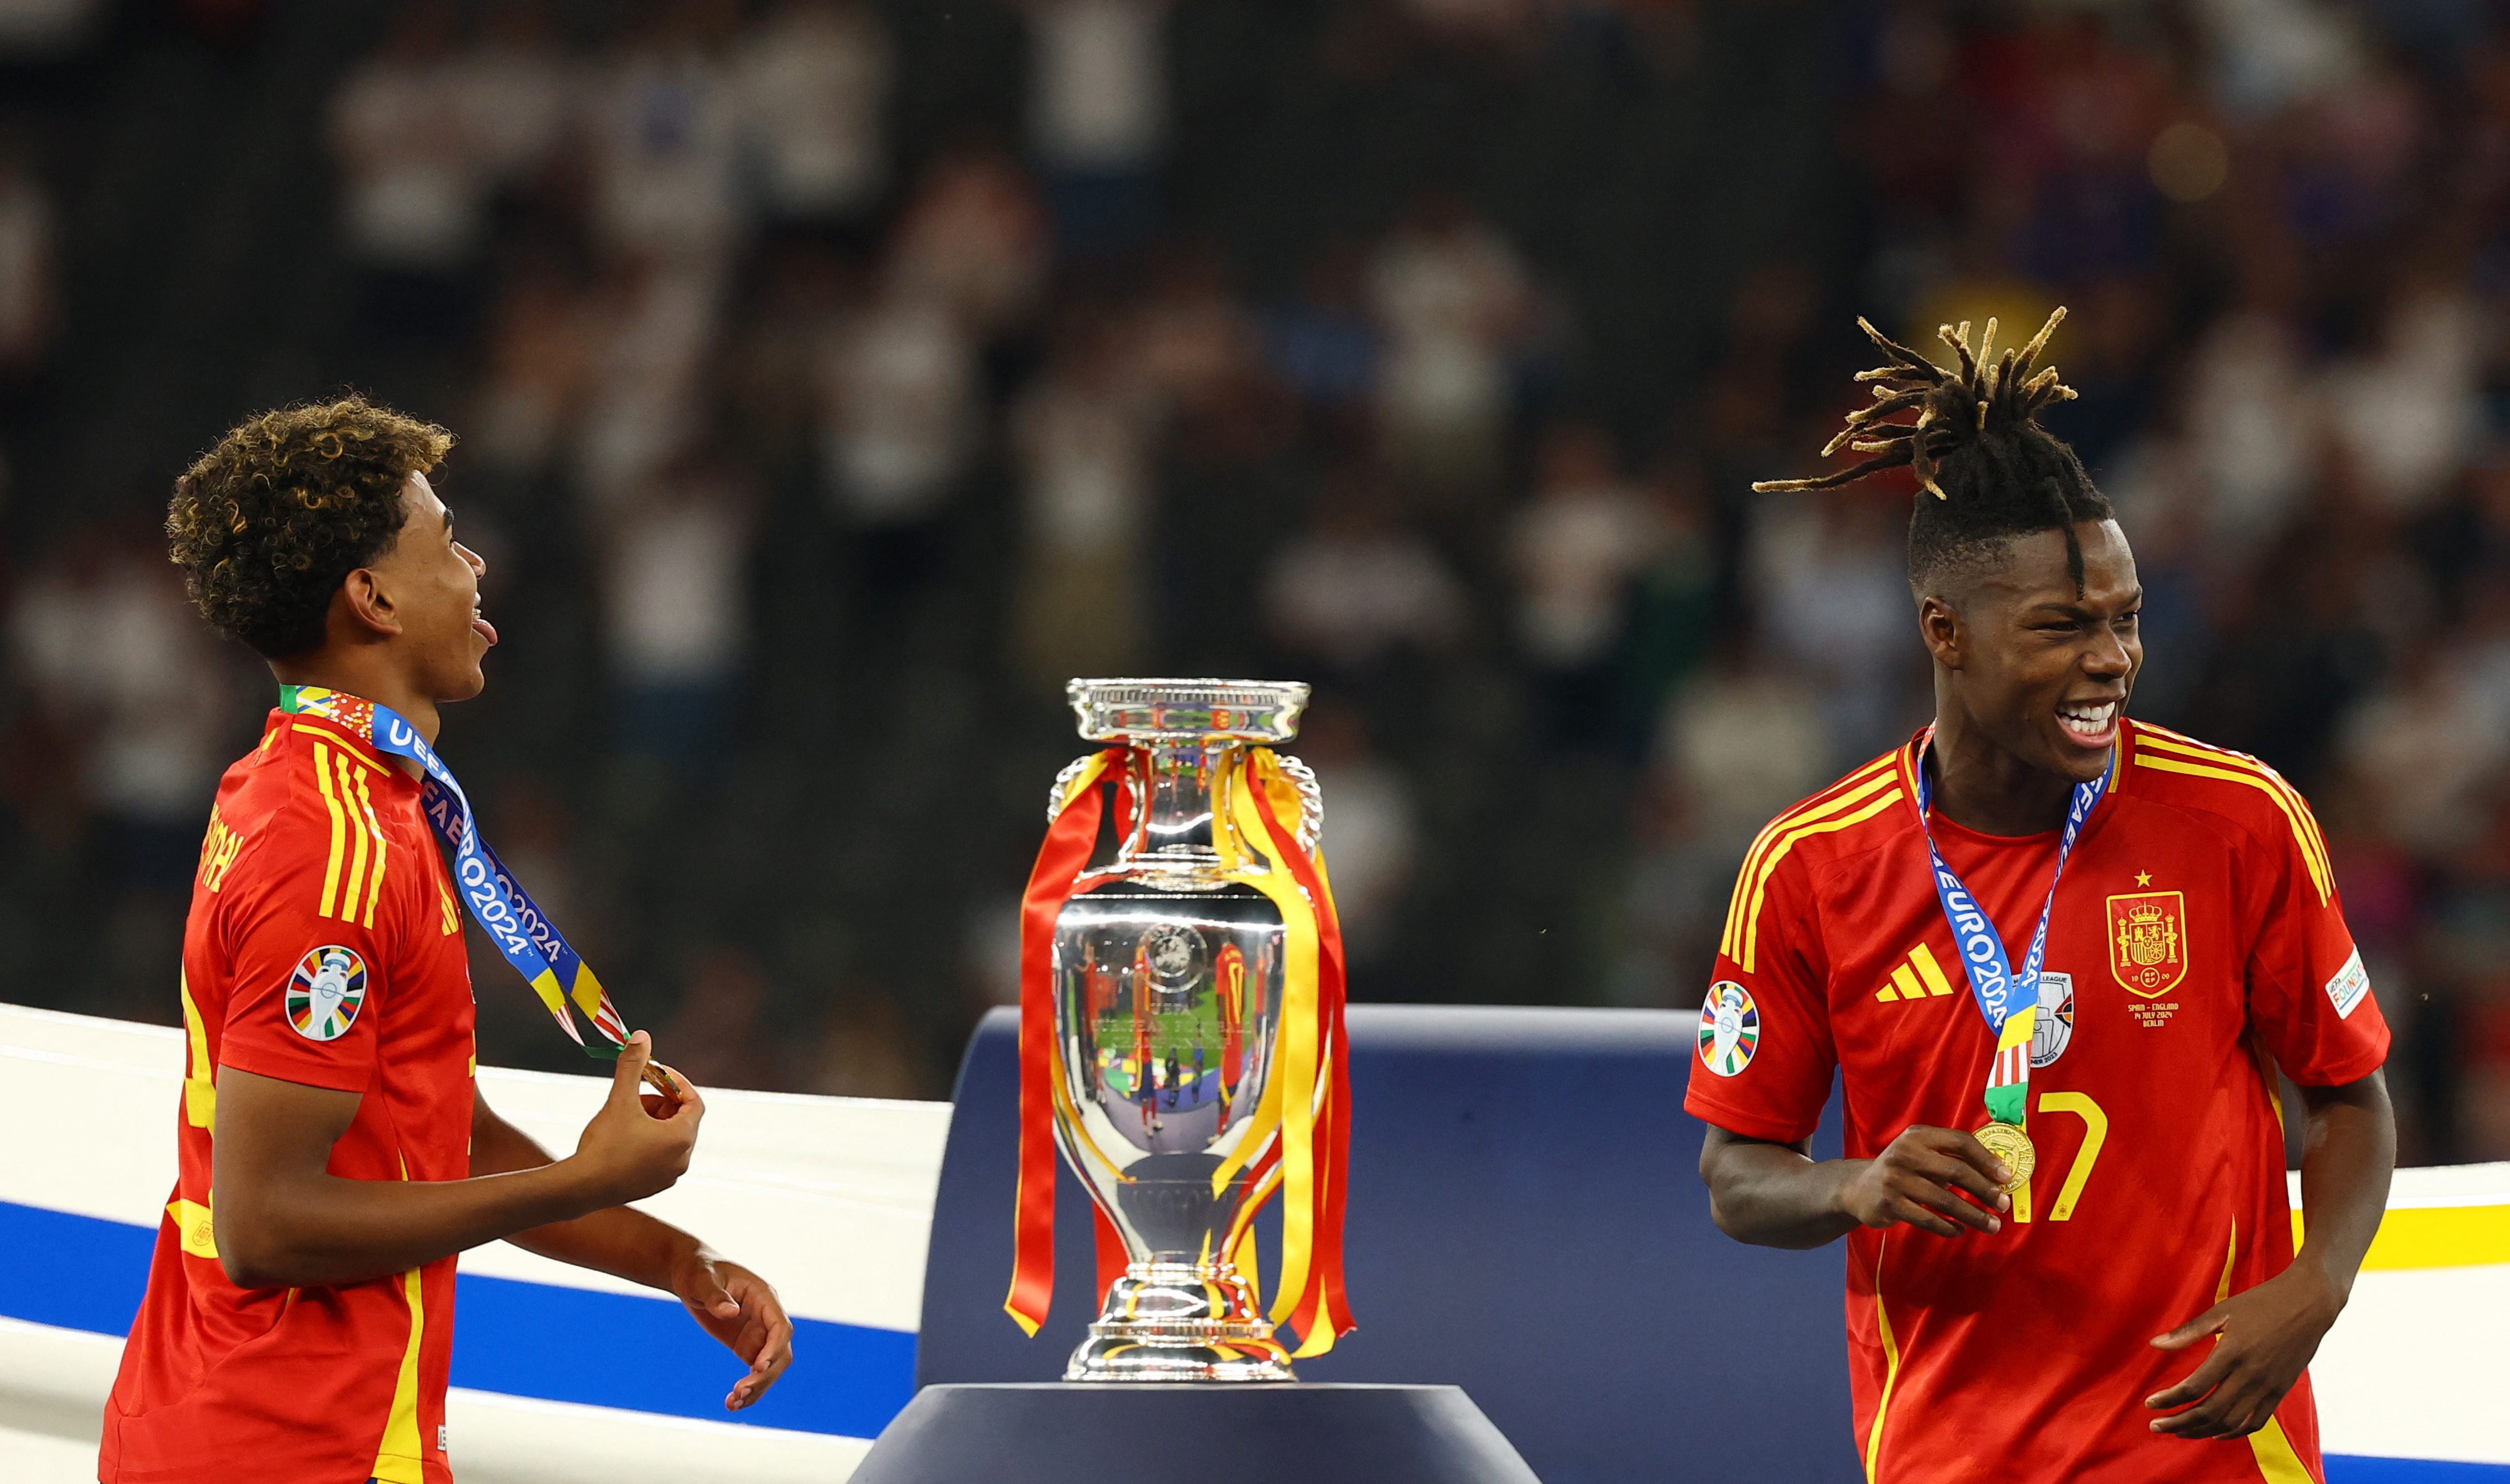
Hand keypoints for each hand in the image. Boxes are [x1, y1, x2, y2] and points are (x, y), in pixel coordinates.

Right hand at [569, 1032, 703, 1207]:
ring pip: (669, 1138)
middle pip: (682, 1119)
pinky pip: (658, 1156)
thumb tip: (642, 1037)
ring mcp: (669, 1176)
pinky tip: (621, 1138)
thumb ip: (633, 1067)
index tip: (656, 1074)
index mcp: (682, 1138)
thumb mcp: (620, 1099)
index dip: (677, 1083)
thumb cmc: (604, 1144)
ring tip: (625, 1115)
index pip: (695, 1102)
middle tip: (636, 1094)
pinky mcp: (653, 1187)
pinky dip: (647, 1141)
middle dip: (661, 1102)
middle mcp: (682, 1159)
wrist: (581, 1187)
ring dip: (653, 1121)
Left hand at [672, 1250, 795, 1410]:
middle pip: (780, 1353)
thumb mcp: (702, 1279)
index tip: (759, 1367)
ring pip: (770, 1368)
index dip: (774, 1348)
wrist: (689, 1274)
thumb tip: (729, 1313)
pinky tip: (731, 1403)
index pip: (780, 1327)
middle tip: (739, 1392)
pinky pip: (755, 1373)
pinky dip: (747, 1390)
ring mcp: (759, 1334)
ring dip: (757, 1389)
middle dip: (764, 1376)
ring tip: (732, 1404)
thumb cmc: (697, 1270)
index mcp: (763, 1297)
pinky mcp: (747, 1346)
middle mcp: (767, 1318)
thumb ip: (715, 1295)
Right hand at [1835, 1125, 2010, 1237]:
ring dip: (1973, 1215)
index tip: (2006, 1176)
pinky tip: (1960, 1230)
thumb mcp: (1922, 1154)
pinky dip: (1948, 1227)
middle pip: (1956, 1171)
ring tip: (1992, 1225)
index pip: (1959, 1141)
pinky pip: (1927, 1219)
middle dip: (1985, 1190)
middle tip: (2003, 1205)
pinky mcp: (1889, 1204)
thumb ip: (1952, 1158)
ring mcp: (1895, 1179)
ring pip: (1945, 1200)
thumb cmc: (1904, 1170)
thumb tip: (1998, 1175)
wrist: (1859, 1188)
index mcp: (1918, 1135)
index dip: (1986, 1159)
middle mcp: (1905, 1153)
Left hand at [2145, 1265, 2341, 1437]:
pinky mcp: (2280, 1391)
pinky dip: (2234, 1432)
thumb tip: (2154, 1344)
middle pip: (2210, 1411)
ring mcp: (2268, 1386)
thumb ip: (2188, 1331)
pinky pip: (2255, 1422)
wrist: (2309, 1305)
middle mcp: (2250, 1374)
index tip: (2150, 1403)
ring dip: (2202, 1431)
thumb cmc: (2261, 1303)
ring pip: (2231, 1422)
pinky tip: (2216, 1433)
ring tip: (2180, 1432)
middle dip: (2179, 1423)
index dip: (2169, 1399)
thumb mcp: (2222, 1310)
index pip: (2195, 1386)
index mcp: (2232, 1351)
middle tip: (2157, 1426)